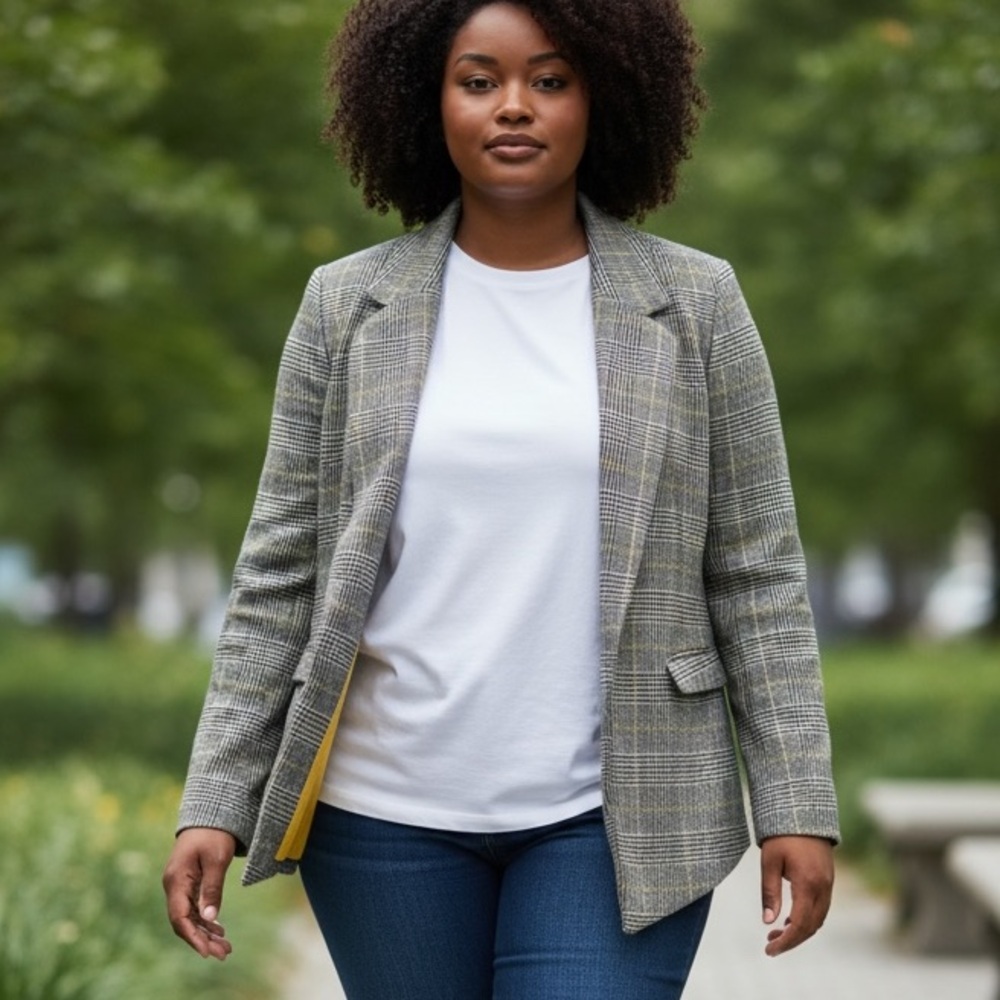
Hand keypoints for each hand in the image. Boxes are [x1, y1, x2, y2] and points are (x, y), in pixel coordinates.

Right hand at [163, 827, 236, 959]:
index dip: (192, 937)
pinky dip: (206, 920)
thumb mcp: (217, 859)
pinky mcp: (188, 884)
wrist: (210, 815)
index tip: (207, 952)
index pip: (179, 917)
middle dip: (202, 940)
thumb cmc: (214, 834)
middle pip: (184, 921)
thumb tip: (209, 918)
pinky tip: (218, 930)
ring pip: (190, 916)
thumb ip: (212, 888)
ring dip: (206, 933)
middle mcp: (174, 886)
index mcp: (176, 880)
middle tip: (224, 954)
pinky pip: (194, 907)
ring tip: (225, 947)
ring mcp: (180, 885)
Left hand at [760, 835, 833, 956]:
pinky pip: (821, 908)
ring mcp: (829, 884)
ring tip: (776, 934)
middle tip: (770, 945)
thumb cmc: (782, 834)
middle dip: (792, 940)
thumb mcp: (769, 861)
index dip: (786, 942)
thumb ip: (770, 892)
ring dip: (800, 931)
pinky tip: (790, 919)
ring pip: (818, 919)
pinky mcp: (828, 879)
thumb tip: (768, 922)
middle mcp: (823, 887)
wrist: (803, 812)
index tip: (769, 949)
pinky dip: (807, 919)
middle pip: (811, 926)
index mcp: (808, 883)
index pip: (800, 924)